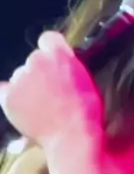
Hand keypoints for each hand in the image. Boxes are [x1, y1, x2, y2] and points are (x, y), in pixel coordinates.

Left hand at [0, 31, 102, 147]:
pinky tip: (19, 106)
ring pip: (19, 76)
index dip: (51, 51)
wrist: (71, 135)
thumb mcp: (85, 80)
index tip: (55, 63)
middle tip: (49, 91)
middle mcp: (36, 60)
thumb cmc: (85, 111)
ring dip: (26, 86)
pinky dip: (10, 96)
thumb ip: (69, 67)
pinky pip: (4, 91)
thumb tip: (61, 65)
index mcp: (58, 54)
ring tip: (39, 106)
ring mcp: (19, 78)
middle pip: (33, 60)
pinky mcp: (7, 96)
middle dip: (39, 72)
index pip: (48, 39)